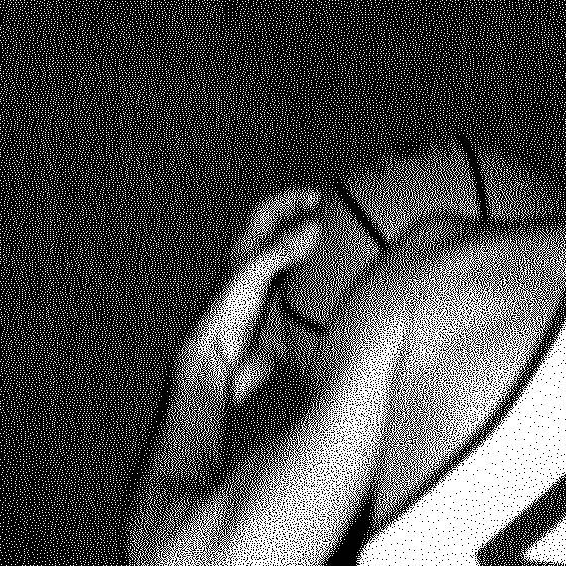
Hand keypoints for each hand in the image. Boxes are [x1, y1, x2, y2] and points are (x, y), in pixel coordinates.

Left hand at [181, 187, 323, 407]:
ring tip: (344, 261)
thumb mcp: (253, 274)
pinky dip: (321, 302)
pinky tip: (338, 301)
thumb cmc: (225, 317)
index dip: (290, 201)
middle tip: (337, 226)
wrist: (222, 367)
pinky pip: (306, 308)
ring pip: (299, 275)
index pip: (268, 214)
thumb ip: (282, 250)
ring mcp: (271, 298)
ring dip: (319, 267)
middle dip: (310, 231)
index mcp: (246, 253)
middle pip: (287, 242)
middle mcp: (259, 272)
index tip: (317, 198)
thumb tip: (314, 227)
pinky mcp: (282, 324)